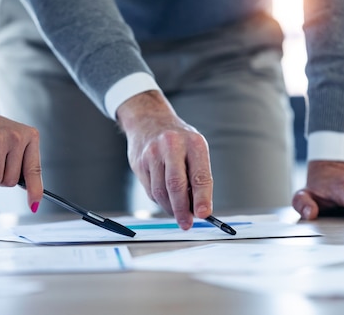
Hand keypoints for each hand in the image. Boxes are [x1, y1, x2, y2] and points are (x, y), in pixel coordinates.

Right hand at [0, 108, 42, 211]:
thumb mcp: (14, 142)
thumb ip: (24, 164)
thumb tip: (33, 194)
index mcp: (31, 136)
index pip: (35, 169)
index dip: (35, 190)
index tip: (34, 204)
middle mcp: (18, 136)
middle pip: (14, 180)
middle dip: (3, 178)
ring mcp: (1, 139)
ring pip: (0, 179)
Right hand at [117, 91, 212, 229]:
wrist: (148, 120)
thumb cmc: (178, 141)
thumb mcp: (194, 150)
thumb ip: (197, 177)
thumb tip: (198, 209)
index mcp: (194, 143)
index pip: (199, 176)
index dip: (202, 198)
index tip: (203, 215)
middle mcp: (172, 145)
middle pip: (176, 185)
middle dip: (182, 209)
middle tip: (187, 223)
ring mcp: (152, 153)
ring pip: (161, 191)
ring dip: (170, 208)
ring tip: (178, 213)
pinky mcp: (139, 162)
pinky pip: (150, 190)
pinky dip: (160, 200)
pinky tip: (165, 198)